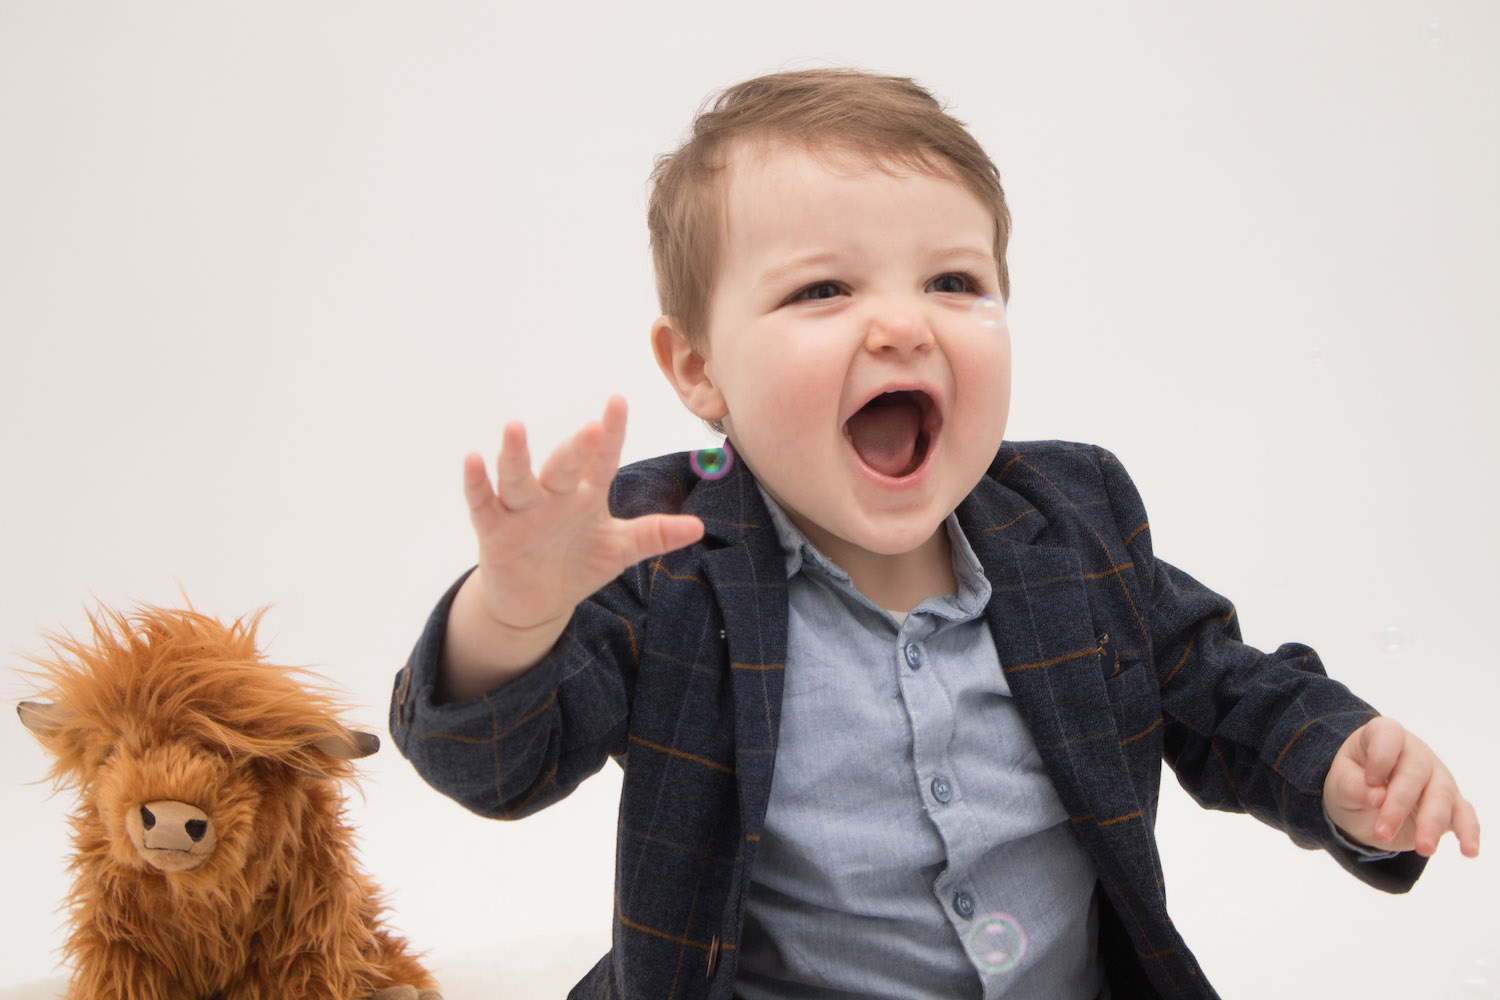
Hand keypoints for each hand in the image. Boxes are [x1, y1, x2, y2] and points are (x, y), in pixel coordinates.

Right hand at [462, 394, 704, 634]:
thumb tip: (700, 527)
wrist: (537, 602)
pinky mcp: (493, 530)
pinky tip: (474, 460)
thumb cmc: (577, 564)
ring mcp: (521, 511)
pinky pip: (482, 503)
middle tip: (591, 428)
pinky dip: (476, 484)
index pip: (602, 460)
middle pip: (564, 467)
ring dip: (516, 456)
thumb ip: (654, 535)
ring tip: (515, 428)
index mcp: (585, 495)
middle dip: (576, 449)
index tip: (619, 402)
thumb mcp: (619, 550)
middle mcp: (553, 496)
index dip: (611, 433)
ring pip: (518, 479)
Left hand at [1323, 716, 1479, 857]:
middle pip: (1415, 773)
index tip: (1371, 780)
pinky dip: (1468, 832)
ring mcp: (1436, 777)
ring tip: (1424, 848)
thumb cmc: (1353, 783)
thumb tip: (1376, 797)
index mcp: (1383, 737)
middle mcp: (1414, 753)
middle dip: (1399, 804)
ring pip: (1442, 795)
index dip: (1381, 756)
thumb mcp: (1340, 784)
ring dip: (1432, 823)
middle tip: (1382, 832)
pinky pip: (1465, 815)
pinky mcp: (1451, 803)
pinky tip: (1469, 850)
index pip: (1388, 735)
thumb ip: (1351, 786)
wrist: (1364, 805)